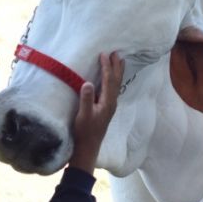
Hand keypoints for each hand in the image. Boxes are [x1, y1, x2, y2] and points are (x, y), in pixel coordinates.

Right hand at [68, 52, 124, 174]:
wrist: (88, 148)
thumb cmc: (84, 132)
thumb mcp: (83, 115)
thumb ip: (86, 99)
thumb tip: (87, 82)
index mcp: (107, 102)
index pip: (108, 81)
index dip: (106, 67)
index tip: (104, 54)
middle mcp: (112, 103)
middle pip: (116, 81)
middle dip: (116, 67)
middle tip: (117, 53)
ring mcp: (110, 106)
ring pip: (116, 85)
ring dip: (117, 73)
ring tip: (119, 62)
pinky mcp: (106, 109)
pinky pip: (113, 90)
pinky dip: (113, 81)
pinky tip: (111, 80)